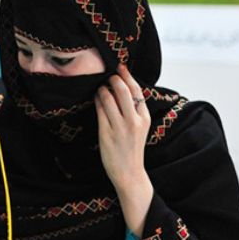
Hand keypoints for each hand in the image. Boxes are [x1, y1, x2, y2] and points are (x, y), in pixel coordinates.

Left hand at [95, 64, 152, 236]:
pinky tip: (94, 98)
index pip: (136, 90)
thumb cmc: (132, 148)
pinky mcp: (106, 133)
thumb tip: (123, 88)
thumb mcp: (140, 127)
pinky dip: (96, 101)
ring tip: (99, 87)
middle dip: (112, 79)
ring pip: (108, 98)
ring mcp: (119, 127)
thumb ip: (134, 110)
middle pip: (122, 90)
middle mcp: (133, 120)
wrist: (129, 172)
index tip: (119, 66)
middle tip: (107, 76)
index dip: (127, 76)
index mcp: (144, 117)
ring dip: (101, 89)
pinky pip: (99, 110)